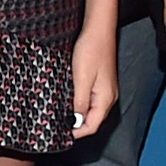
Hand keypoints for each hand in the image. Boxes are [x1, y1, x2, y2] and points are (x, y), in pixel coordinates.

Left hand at [70, 21, 117, 137]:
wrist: (98, 30)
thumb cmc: (91, 50)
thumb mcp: (81, 78)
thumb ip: (79, 101)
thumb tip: (75, 121)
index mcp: (106, 98)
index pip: (92, 126)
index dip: (77, 133)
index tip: (61, 134)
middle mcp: (108, 97)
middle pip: (92, 120)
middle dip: (76, 126)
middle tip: (57, 126)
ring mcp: (105, 90)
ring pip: (91, 111)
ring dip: (77, 115)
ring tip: (60, 115)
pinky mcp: (100, 83)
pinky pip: (90, 100)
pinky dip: (79, 104)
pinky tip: (68, 101)